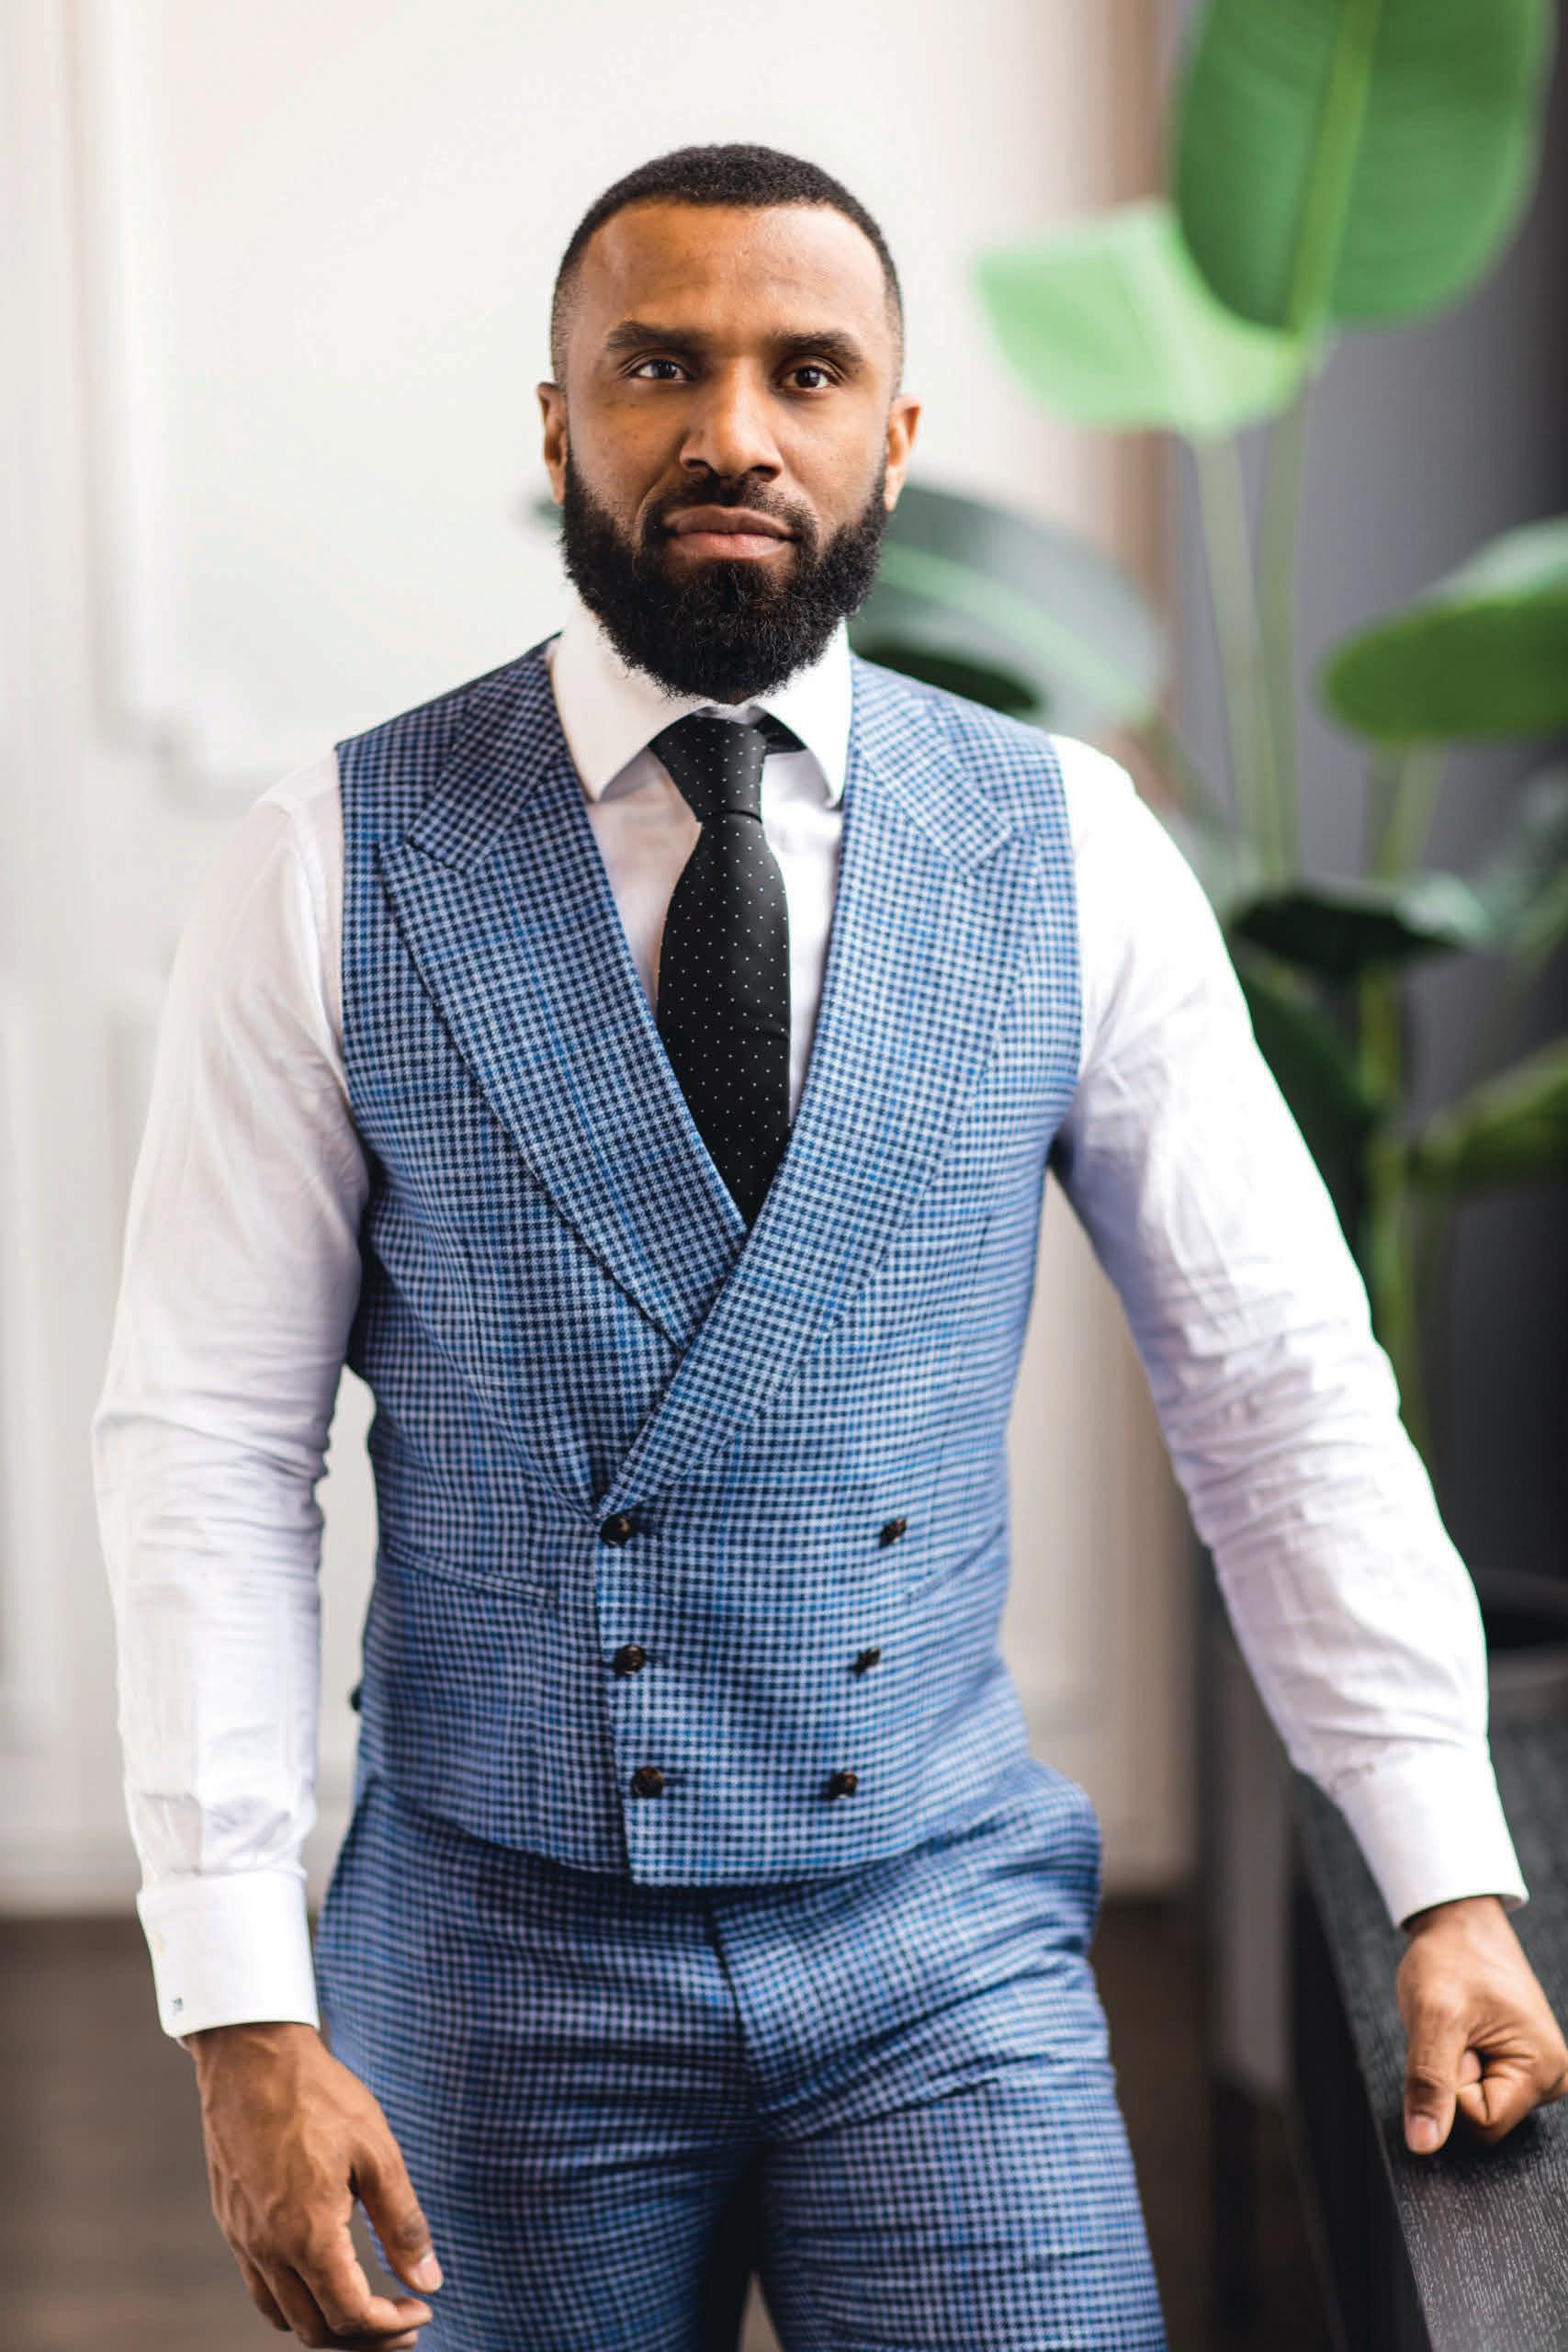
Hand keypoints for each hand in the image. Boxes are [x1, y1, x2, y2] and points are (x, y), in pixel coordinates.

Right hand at [182, 2019, 442, 2344]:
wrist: (252, 2057)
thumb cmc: (320, 2096)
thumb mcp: (377, 2152)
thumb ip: (402, 2223)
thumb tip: (428, 2280)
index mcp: (307, 2234)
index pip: (351, 2315)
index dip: (391, 2326)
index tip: (422, 2310)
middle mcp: (267, 2248)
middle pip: (316, 2330)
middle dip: (364, 2338)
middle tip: (404, 2323)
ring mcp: (242, 2239)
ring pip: (284, 2316)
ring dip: (328, 2325)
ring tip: (369, 2310)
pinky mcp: (231, 2222)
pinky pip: (261, 2287)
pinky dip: (295, 2302)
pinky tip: (325, 2277)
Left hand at [1397, 1893, 1567, 2154]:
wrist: (1460, 1922)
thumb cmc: (1452, 1957)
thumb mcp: (1432, 2016)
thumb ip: (1430, 2083)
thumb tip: (1424, 2144)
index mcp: (1544, 2070)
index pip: (1483, 2124)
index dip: (1452, 2088)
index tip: (1454, 2041)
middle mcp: (1550, 2077)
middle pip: (1482, 2118)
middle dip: (1454, 2078)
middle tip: (1455, 2031)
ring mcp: (1536, 2071)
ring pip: (1476, 2103)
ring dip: (1455, 2069)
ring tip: (1460, 2027)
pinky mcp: (1518, 2064)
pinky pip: (1477, 2085)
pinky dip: (1460, 2062)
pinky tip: (1464, 2032)